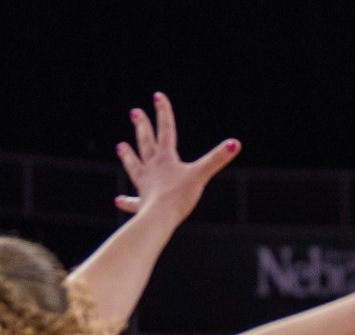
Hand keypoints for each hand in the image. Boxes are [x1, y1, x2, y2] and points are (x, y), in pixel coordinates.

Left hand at [114, 93, 240, 219]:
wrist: (159, 218)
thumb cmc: (179, 196)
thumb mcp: (200, 175)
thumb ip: (217, 159)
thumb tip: (235, 143)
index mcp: (166, 159)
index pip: (166, 131)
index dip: (164, 112)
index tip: (158, 96)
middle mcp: (152, 169)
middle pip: (146, 143)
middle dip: (142, 127)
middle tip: (135, 112)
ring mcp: (146, 186)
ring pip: (134, 167)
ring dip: (128, 156)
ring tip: (120, 146)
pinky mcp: (143, 205)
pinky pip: (133, 203)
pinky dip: (127, 202)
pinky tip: (119, 201)